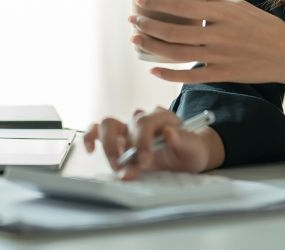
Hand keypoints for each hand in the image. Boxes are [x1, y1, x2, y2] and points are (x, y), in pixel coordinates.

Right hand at [81, 107, 216, 179]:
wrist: (186, 156)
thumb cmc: (190, 151)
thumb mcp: (194, 148)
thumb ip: (183, 141)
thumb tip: (169, 132)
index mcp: (163, 117)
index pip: (147, 121)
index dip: (143, 140)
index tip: (145, 160)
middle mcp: (143, 118)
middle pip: (128, 124)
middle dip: (128, 147)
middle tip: (131, 167)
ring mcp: (128, 127)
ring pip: (109, 125)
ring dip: (109, 146)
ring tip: (117, 165)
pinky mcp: (118, 137)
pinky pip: (97, 131)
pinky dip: (91, 137)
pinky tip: (90, 149)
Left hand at [130, 0, 284, 85]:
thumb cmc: (264, 27)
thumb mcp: (240, 7)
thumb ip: (214, 1)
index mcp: (223, 14)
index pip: (183, 7)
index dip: (158, 3)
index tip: (140, 0)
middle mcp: (219, 36)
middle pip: (175, 32)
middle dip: (148, 25)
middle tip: (133, 20)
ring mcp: (220, 58)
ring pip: (177, 54)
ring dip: (152, 46)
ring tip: (136, 39)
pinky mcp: (222, 75)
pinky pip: (190, 76)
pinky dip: (169, 74)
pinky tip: (153, 68)